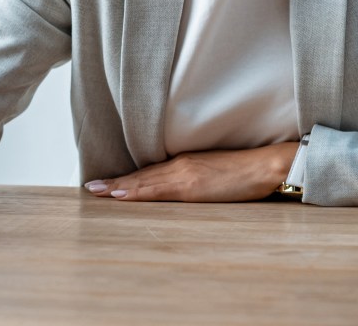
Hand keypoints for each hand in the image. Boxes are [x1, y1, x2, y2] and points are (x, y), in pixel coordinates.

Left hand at [83, 142, 299, 201]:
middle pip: (142, 176)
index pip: (150, 173)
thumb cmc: (247, 170)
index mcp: (185, 163)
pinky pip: (157, 190)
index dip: (128, 179)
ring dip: (119, 187)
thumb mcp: (215, 173)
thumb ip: (197, 179)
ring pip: (144, 182)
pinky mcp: (191, 185)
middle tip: (90, 188)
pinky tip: (121, 194)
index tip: (106, 183)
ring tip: (97, 191)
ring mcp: (184, 173)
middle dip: (115, 183)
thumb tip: (186, 190)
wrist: (266, 165)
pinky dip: (136, 192)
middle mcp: (180, 165)